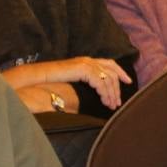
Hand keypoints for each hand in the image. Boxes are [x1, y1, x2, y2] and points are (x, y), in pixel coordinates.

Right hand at [2, 57, 131, 109]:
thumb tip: (94, 92)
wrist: (38, 76)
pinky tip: (105, 102)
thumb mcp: (72, 79)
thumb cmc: (52, 80)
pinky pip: (101, 82)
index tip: (128, 82)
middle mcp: (89, 60)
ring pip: (108, 78)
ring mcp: (87, 63)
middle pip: (112, 72)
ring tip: (112, 105)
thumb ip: (84, 82)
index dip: (120, 72)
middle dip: (117, 88)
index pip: (110, 63)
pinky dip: (105, 93)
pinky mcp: (84, 69)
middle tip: (118, 102)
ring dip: (112, 93)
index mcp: (87, 61)